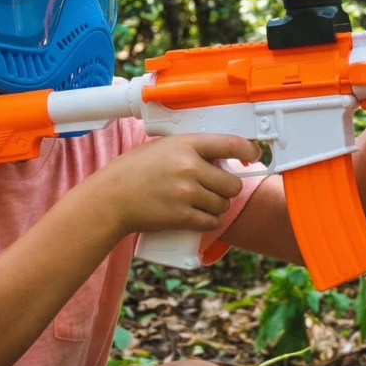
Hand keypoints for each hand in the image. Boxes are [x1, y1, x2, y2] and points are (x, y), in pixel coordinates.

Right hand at [80, 134, 260, 239]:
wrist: (111, 198)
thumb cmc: (133, 171)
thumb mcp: (162, 147)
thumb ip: (190, 149)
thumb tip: (220, 155)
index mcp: (186, 145)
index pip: (230, 144)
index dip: (249, 150)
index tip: (254, 155)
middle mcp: (190, 168)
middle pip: (232, 183)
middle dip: (227, 188)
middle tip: (215, 188)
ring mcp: (187, 193)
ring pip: (223, 204)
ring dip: (218, 206)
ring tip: (201, 202)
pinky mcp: (182, 216)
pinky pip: (212, 221)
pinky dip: (209, 221)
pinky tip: (199, 216)